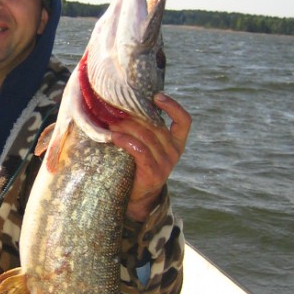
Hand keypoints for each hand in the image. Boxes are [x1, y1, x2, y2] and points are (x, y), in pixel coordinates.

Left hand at [110, 93, 191, 221]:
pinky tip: (112, 136)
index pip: (184, 121)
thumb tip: (125, 105)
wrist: (137, 197)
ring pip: (146, 136)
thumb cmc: (138, 165)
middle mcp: (174, 152)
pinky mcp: (153, 172)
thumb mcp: (147, 146)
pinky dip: (125, 140)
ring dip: (125, 126)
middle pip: (155, 126)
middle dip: (134, 115)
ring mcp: (165, 163)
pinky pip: (139, 150)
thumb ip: (145, 130)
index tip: (157, 96)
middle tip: (115, 107)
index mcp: (176, 143)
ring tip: (110, 120)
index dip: (173, 106)